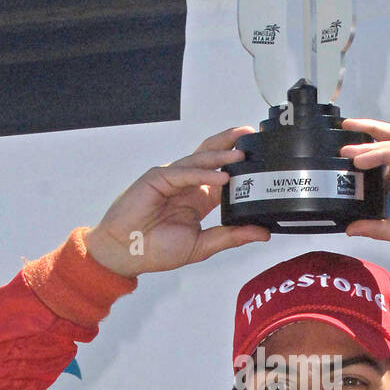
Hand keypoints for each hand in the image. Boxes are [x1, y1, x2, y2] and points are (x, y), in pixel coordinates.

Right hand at [84, 127, 269, 276]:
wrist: (126, 253)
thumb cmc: (156, 249)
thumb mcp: (203, 245)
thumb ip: (232, 236)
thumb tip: (263, 233)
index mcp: (199, 198)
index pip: (224, 174)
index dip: (240, 164)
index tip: (261, 158)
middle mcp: (188, 184)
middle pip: (212, 155)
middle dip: (232, 143)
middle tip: (253, 136)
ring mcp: (172, 178)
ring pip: (200, 159)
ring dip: (221, 155)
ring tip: (241, 154)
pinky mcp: (158, 178)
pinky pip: (184, 172)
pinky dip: (203, 173)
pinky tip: (220, 176)